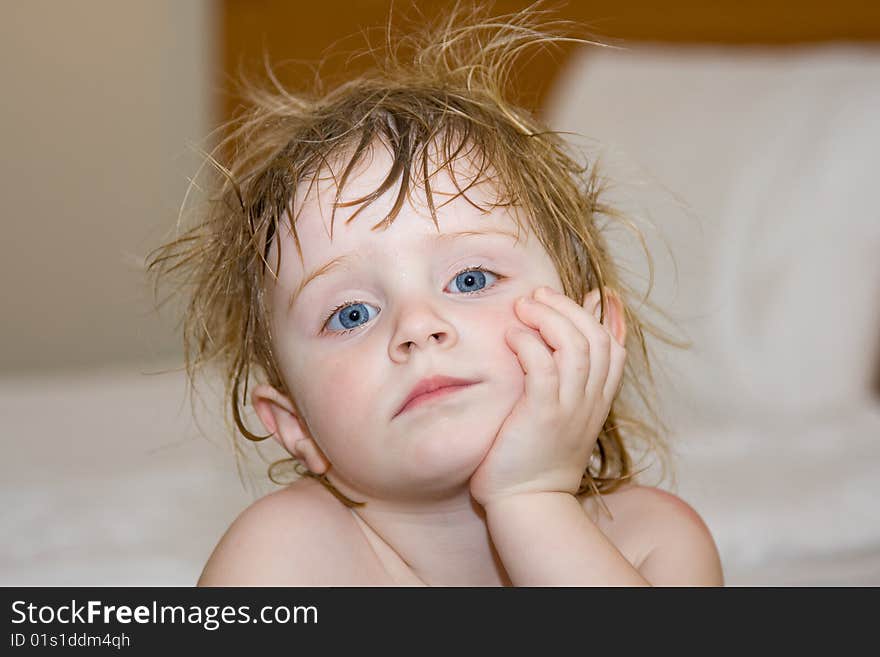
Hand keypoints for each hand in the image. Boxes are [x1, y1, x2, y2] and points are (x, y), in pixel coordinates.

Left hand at [469, 286, 626, 507]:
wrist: (527, 505)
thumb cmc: (531, 459)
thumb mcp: (558, 418)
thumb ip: (561, 384)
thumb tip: (553, 346)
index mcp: (596, 401)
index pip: (615, 348)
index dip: (605, 315)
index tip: (586, 294)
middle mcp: (590, 402)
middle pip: (597, 338)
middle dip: (568, 307)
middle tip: (537, 295)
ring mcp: (570, 409)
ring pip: (576, 346)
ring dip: (549, 317)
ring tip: (522, 306)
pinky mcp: (544, 415)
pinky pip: (545, 367)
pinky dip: (529, 344)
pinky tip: (511, 336)